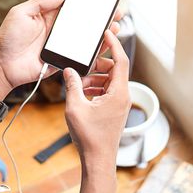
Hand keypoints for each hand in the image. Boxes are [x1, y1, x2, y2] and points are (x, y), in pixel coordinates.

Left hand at [0, 0, 121, 89]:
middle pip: (83, 20)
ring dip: (101, 32)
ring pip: (86, 37)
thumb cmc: (8, 39)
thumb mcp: (21, 13)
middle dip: (100, 15)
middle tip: (116, 9)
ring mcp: (61, 45)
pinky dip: (94, 51)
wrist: (2, 66)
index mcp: (48, 15)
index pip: (70, 3)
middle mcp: (57, 29)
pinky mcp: (63, 59)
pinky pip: (81, 55)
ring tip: (115, 26)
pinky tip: (104, 44)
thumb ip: (41, 2)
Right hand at [63, 29, 130, 163]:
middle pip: (114, 69)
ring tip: (78, 83)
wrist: (98, 159)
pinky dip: (96, 87)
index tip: (107, 32)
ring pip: (109, 80)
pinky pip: (107, 90)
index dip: (114, 44)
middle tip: (82, 65)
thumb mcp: (75, 107)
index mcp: (118, 92)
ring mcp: (120, 103)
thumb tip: (69, 71)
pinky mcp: (115, 109)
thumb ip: (72, 85)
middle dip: (97, 65)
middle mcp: (123, 96)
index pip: (121, 60)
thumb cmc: (89, 136)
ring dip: (94, 78)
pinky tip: (81, 92)